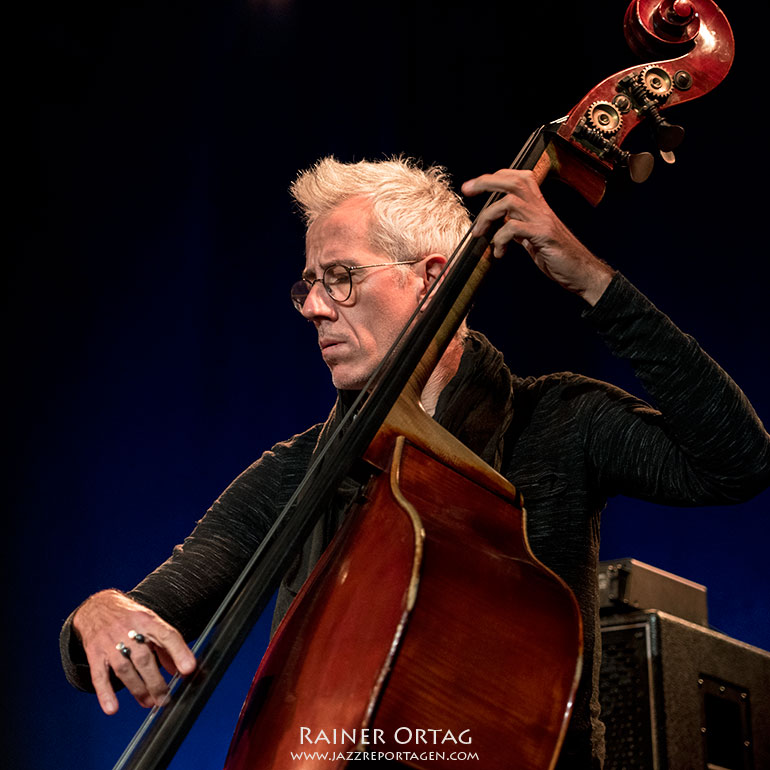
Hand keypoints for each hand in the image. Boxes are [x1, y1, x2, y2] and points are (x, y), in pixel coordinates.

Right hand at [73, 589, 195, 714]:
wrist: (97, 606)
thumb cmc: (130, 618)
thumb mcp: (151, 624)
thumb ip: (166, 647)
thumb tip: (180, 671)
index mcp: (148, 620)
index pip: (167, 635)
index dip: (179, 652)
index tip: (188, 670)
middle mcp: (129, 630)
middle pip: (144, 658)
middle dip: (156, 681)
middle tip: (165, 699)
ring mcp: (110, 642)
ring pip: (124, 669)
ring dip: (138, 689)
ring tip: (149, 703)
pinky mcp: (95, 654)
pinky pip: (99, 675)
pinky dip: (105, 693)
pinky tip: (112, 708)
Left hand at [462, 169, 613, 304]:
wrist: (582, 272)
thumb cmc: (559, 256)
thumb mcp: (534, 239)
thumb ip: (520, 228)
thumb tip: (502, 224)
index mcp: (538, 206)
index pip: (518, 178)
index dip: (496, 177)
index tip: (474, 185)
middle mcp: (541, 208)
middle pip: (513, 181)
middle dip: (487, 181)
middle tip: (467, 189)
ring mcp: (542, 220)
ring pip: (509, 201)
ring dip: (488, 216)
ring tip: (479, 234)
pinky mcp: (543, 235)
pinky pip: (513, 228)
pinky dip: (499, 239)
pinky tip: (499, 253)